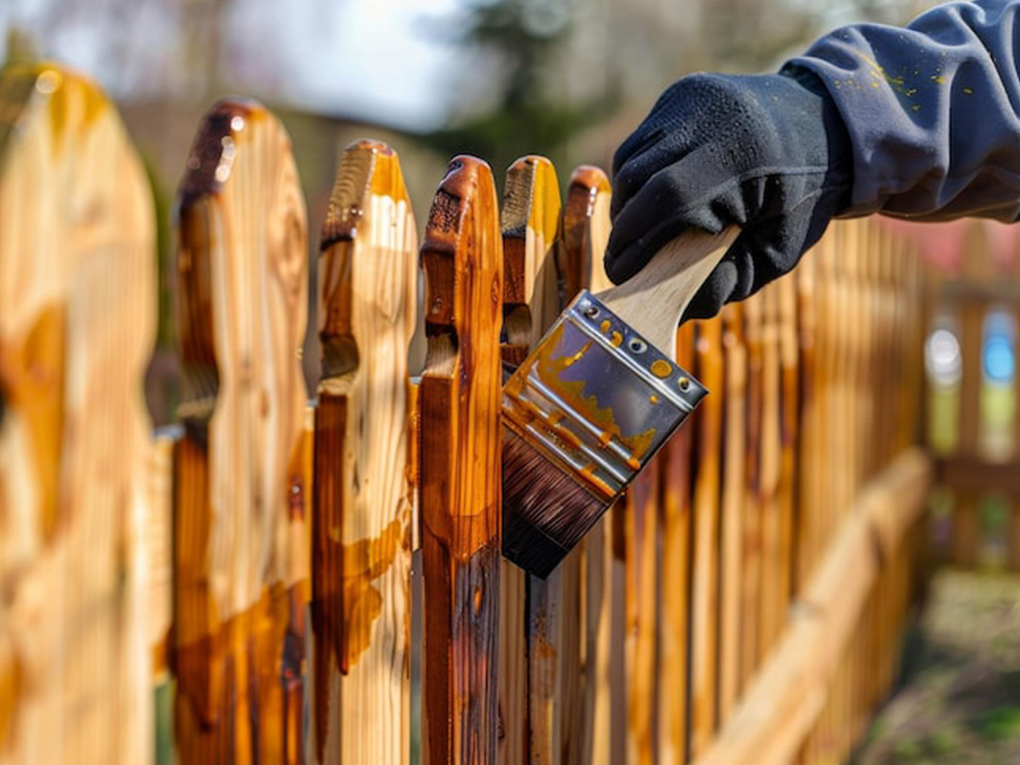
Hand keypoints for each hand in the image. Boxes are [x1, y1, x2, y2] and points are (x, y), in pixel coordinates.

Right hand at [606, 69, 852, 319]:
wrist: (824, 125)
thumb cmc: (800, 201)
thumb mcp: (776, 251)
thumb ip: (729, 281)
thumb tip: (673, 306)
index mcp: (747, 156)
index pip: (671, 199)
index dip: (637, 241)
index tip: (622, 274)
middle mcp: (714, 116)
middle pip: (639, 179)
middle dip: (623, 228)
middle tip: (621, 263)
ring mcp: (693, 98)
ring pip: (631, 162)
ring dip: (625, 205)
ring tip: (636, 235)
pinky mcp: (679, 94)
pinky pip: (638, 145)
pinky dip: (635, 179)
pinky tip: (649, 202)